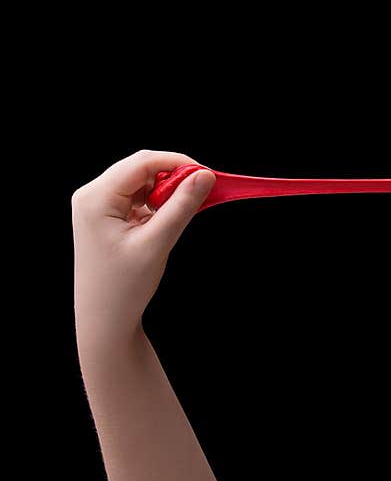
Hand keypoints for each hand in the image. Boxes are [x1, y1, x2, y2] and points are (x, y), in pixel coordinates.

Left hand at [73, 150, 214, 343]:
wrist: (104, 318)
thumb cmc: (123, 286)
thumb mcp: (157, 243)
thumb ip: (182, 207)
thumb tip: (204, 176)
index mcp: (95, 198)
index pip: (142, 163)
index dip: (177, 163)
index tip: (207, 175)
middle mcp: (92, 195)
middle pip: (141, 169)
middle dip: (174, 177)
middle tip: (203, 192)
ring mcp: (98, 206)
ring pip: (142, 183)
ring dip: (167, 192)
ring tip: (185, 212)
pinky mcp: (107, 217)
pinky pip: (138, 198)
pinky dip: (159, 205)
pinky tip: (169, 220)